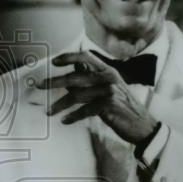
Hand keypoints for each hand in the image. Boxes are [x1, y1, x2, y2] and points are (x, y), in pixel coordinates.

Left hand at [39, 51, 158, 145]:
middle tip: (39, 85)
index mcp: (108, 70)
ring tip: (49, 111)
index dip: (69, 57)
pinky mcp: (109, 105)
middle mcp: (108, 77)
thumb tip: (68, 79)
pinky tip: (65, 120)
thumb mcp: (109, 89)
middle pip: (75, 77)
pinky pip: (85, 110)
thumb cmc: (122, 107)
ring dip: (60, 104)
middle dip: (54, 82)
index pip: (86, 56)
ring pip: (77, 95)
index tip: (54, 61)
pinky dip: (73, 116)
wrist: (143, 125)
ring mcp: (109, 91)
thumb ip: (91, 82)